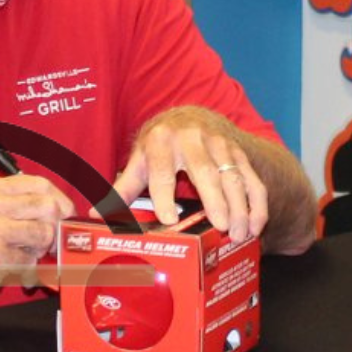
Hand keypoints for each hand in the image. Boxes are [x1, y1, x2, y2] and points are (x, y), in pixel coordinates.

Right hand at [0, 174, 75, 312]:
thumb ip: (21, 206)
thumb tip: (63, 209)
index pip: (40, 184)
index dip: (60, 201)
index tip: (64, 217)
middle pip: (47, 206)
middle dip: (54, 228)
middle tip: (47, 244)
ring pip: (43, 232)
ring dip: (39, 250)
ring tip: (22, 255)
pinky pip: (30, 258)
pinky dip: (26, 267)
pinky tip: (9, 267)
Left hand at [94, 106, 267, 243]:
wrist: (191, 116)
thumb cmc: (160, 145)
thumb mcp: (138, 161)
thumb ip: (120, 189)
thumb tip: (95, 215)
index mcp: (160, 142)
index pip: (161, 171)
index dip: (164, 195)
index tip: (170, 218)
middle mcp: (191, 140)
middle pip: (204, 173)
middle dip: (215, 201)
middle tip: (221, 228)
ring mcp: (218, 145)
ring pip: (233, 177)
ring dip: (240, 207)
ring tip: (240, 234)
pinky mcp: (238, 153)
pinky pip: (252, 179)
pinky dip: (256, 204)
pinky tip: (255, 226)